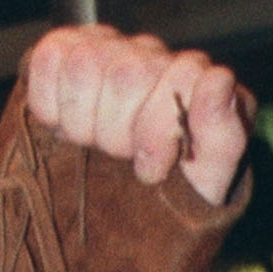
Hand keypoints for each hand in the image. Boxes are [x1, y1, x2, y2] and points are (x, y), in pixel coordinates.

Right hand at [24, 25, 254, 206]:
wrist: (115, 222)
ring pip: (85, 64)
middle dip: (116, 133)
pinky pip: (50, 57)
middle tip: (119, 158)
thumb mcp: (206, 185)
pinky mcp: (66, 50)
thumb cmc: (169, 201)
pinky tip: (65, 125)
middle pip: (126, 73)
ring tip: (94, 143)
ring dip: (82, 122)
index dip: (158, 130)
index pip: (183, 75)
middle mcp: (158, 58)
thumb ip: (223, 135)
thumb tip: (219, 80)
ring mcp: (112, 49)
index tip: (150, 170)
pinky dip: (50, 103)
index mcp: (201, 83)